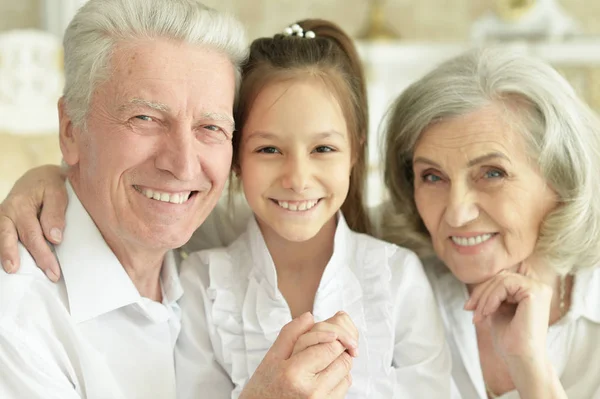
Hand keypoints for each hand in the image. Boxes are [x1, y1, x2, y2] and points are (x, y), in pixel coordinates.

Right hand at [0, 165, 66, 280]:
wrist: (38, 176)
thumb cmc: (50, 184)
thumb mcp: (57, 191)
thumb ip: (55, 213)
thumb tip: (54, 238)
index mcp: (21, 203)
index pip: (33, 233)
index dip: (43, 252)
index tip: (54, 269)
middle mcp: (7, 211)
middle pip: (16, 238)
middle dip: (31, 258)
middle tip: (47, 275)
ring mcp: (2, 217)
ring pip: (3, 238)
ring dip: (8, 256)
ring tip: (13, 271)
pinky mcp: (3, 222)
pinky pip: (1, 237)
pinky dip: (4, 249)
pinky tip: (10, 263)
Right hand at [241, 312, 352, 398]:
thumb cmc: (264, 387)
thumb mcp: (272, 357)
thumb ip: (291, 334)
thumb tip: (310, 316)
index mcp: (294, 373)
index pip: (331, 346)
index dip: (334, 336)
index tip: (331, 333)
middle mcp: (311, 391)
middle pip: (343, 360)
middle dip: (338, 348)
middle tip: (326, 346)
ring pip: (347, 373)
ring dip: (338, 364)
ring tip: (320, 364)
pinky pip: (344, 388)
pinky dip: (338, 379)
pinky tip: (321, 378)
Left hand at [464, 262, 552, 361]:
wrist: (521, 359)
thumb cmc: (510, 339)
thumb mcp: (497, 310)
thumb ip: (493, 294)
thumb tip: (478, 281)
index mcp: (530, 290)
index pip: (501, 278)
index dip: (482, 290)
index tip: (468, 307)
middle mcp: (538, 286)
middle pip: (500, 277)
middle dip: (480, 293)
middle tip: (469, 310)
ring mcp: (538, 288)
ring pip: (501, 279)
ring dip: (484, 298)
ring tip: (478, 316)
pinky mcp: (535, 292)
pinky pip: (505, 284)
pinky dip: (491, 298)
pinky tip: (487, 313)